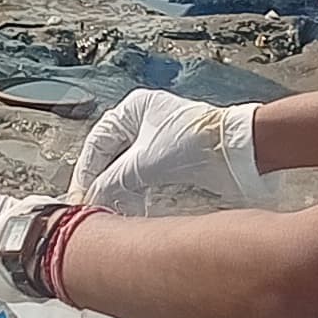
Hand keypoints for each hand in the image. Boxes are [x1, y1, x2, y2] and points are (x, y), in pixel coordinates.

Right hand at [72, 88, 265, 211]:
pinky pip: (143, 173)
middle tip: (90, 204)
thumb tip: (92, 197)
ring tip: (108, 208)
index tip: (79, 194)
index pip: (98, 141)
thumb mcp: (145, 163)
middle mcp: (144, 119)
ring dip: (117, 188)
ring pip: (127, 166)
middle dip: (101, 181)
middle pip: (111, 154)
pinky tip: (129, 206)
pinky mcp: (172, 155)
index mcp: (134, 108)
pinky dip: (134, 190)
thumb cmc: (197, 144)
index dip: (86, 170)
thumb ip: (113, 181)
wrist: (238, 152)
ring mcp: (159, 136)